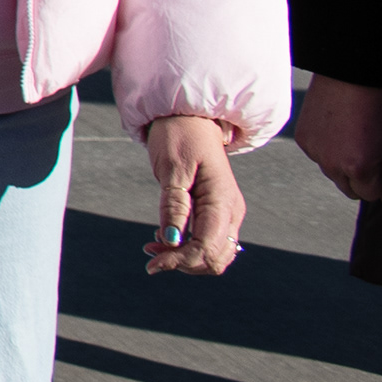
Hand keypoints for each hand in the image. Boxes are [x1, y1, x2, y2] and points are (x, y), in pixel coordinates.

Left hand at [142, 113, 247, 274]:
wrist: (190, 119)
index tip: (152, 262)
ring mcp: (227, 214)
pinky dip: (188, 248)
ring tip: (153, 247)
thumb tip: (172, 241)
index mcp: (222, 202)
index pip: (207, 249)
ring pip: (214, 255)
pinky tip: (164, 239)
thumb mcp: (172, 169)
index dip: (180, 261)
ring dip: (185, 258)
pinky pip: (209, 242)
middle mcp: (231, 212)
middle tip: (150, 252)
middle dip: (183, 262)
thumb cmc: (179, 138)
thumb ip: (174, 206)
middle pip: (215, 259)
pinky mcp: (218, 213)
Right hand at [288, 75, 381, 211]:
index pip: (370, 195)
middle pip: (350, 190)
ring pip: (333, 174)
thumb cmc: (378, 107)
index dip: (380, 178)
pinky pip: (319, 156)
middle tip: (369, 147)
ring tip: (352, 134)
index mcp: (359, 169)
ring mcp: (315, 153)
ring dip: (343, 163)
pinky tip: (336, 127)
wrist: (348, 75)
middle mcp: (332, 166)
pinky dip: (328, 148)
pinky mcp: (303, 140)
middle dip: (361, 176)